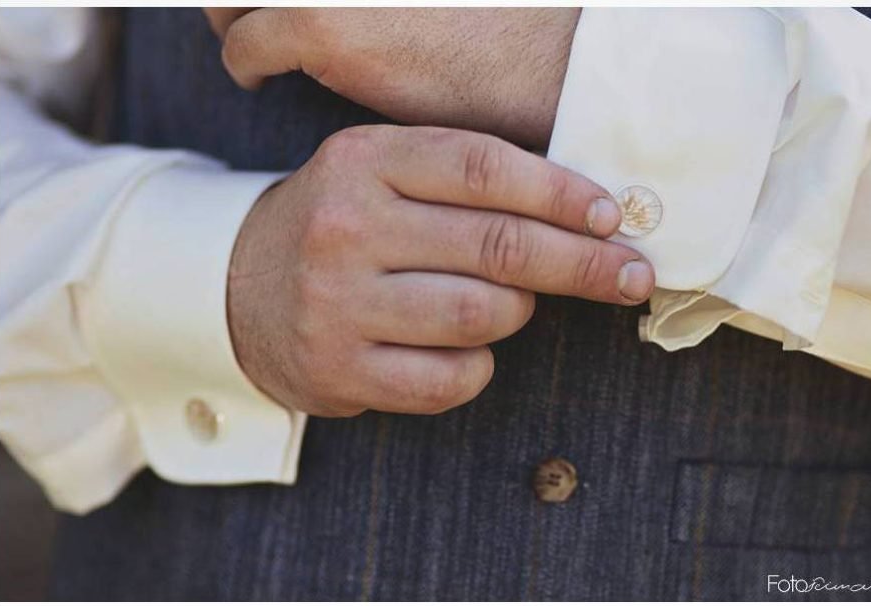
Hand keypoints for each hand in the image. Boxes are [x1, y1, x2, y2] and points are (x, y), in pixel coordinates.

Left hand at [204, 8, 579, 148]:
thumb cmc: (509, 26)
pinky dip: (247, 65)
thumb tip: (362, 6)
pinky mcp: (322, 24)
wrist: (553, 60)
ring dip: (237, 18)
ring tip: (255, 44)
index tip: (267, 4)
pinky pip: (246, 47)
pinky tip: (264, 79)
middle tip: (243, 14)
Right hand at [228, 125, 653, 416]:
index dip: (561, 194)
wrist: (240, 288)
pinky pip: (451, 379)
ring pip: (482, 315)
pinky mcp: (339, 371)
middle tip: (630, 275)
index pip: (483, 168)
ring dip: (517, 312)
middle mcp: (345, 230)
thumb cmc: (340, 226)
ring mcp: (337, 306)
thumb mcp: (380, 173)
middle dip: (583, 264)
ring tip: (508, 303)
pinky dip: (479, 367)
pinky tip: (467, 349)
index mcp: (361, 162)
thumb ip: (462, 179)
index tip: (610, 218)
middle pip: (497, 246)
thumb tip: (584, 212)